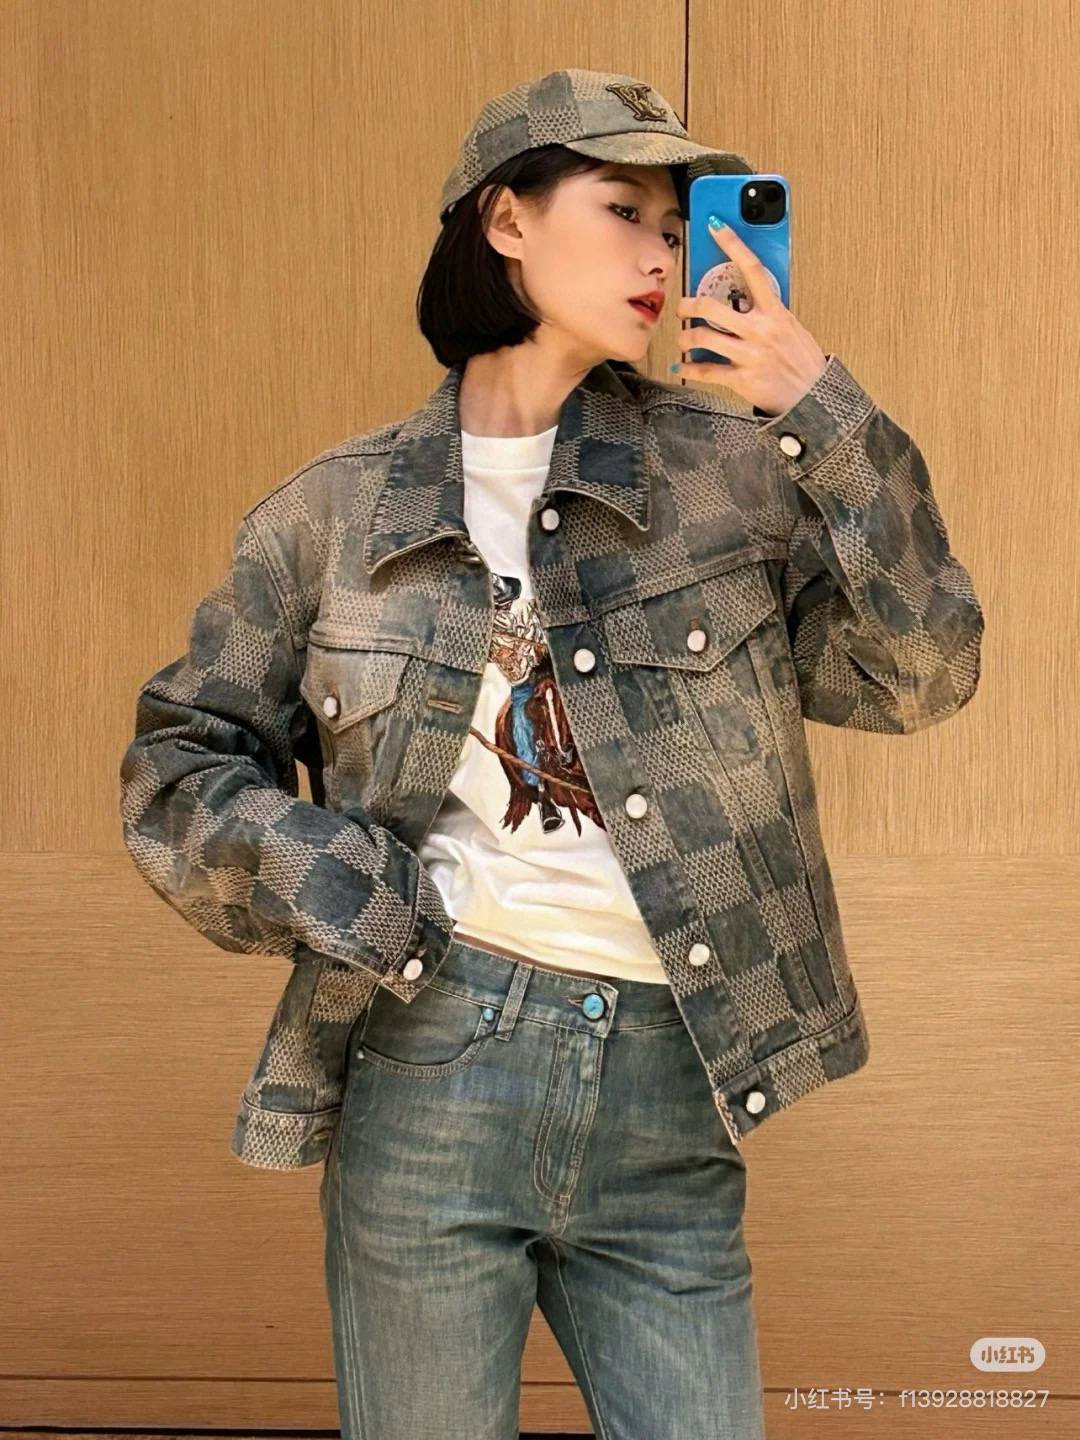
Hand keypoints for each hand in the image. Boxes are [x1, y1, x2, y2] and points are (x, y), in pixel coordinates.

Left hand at [673, 221, 828, 415]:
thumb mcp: (791, 327)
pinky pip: (706, 371)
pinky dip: (688, 369)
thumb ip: (770, 312)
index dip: (733, 244)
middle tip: (683, 307)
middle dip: (689, 305)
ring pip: (703, 338)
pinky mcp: (742, 379)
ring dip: (685, 338)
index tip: (715, 226)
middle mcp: (761, 330)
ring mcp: (750, 355)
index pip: (753, 269)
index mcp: (776, 312)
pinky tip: (681, 367)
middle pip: (713, 308)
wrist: (813, 397)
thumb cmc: (802, 361)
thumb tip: (746, 295)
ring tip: (683, 339)